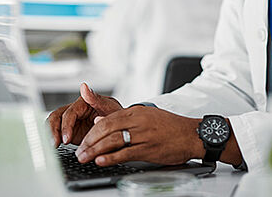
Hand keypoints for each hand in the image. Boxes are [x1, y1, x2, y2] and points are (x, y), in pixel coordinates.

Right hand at [47, 83, 122, 146]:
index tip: (67, 139)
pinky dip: (54, 139)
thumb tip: (84, 87)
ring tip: (53, 148)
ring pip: (53, 124)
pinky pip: (57, 133)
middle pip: (56, 117)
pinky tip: (55, 149)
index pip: (69, 113)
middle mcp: (75, 110)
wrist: (121, 127)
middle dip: (53, 131)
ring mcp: (71, 121)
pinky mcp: (69, 131)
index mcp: (84, 102)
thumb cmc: (117, 115)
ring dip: (50, 135)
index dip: (66, 126)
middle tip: (54, 144)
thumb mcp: (110, 107)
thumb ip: (96, 99)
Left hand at [74, 106, 202, 166]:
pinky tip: (101, 161)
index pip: (108, 119)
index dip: (92, 130)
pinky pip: (125, 153)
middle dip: (90, 141)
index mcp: (136, 111)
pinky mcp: (148, 149)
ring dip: (95, 150)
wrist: (192, 135)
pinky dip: (111, 157)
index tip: (83, 139)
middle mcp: (138, 121)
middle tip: (80, 151)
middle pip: (106, 129)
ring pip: (113, 141)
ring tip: (84, 157)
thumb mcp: (146, 116)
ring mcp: (143, 135)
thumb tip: (100, 121)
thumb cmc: (170, 127)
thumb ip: (124, 118)